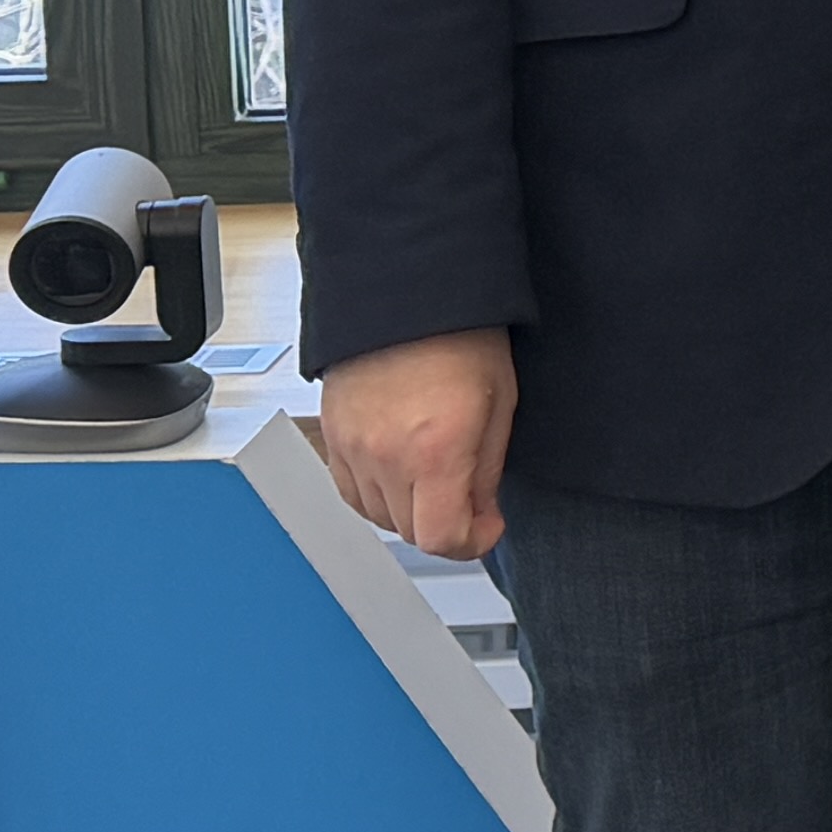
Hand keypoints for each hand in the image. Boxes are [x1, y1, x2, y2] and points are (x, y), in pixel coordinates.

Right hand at [314, 328, 516, 559]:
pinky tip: (401, 474)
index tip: (488, 526)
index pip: (442, 538)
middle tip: (471, 499)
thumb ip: (488, 471)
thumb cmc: (460, 333)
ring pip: (378, 516)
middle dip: (446, 524)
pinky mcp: (331, 434)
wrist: (406, 289)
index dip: (473, 542)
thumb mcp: (499, 404)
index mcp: (435, 449)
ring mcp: (352, 446)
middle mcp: (385, 454)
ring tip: (436, 478)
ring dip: (410, 511)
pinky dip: (376, 495)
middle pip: (410, 532)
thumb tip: (481, 513)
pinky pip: (349, 491)